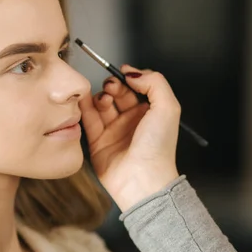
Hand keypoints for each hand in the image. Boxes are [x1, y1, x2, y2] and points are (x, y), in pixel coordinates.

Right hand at [79, 65, 180, 210]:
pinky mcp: (97, 142)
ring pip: (100, 105)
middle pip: (116, 94)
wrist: (142, 179)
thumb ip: (155, 82)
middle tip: (111, 88)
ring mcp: (113, 131)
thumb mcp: (167, 108)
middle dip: (112, 86)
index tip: (122, 74)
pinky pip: (87, 120)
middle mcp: (131, 120)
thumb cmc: (158, 148)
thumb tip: (132, 72)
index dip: (127, 79)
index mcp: (149, 113)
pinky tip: (83, 101)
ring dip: (98, 97)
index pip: (134, 88)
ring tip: (103, 100)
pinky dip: (84, 108)